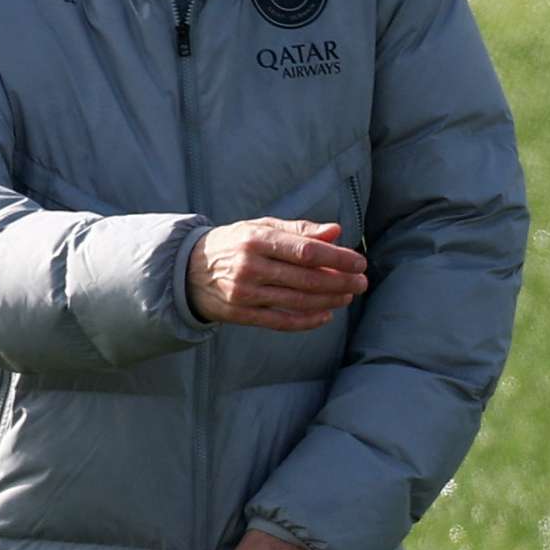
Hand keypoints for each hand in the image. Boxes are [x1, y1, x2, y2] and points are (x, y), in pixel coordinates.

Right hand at [187, 220, 369, 330]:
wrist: (188, 270)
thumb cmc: (234, 244)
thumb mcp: (262, 228)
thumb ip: (299, 230)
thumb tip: (335, 232)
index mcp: (256, 240)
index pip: (305, 251)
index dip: (337, 258)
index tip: (358, 262)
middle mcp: (250, 267)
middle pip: (305, 279)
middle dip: (340, 281)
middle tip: (362, 282)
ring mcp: (245, 294)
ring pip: (297, 301)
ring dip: (329, 300)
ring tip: (348, 295)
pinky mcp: (241, 315)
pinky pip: (280, 321)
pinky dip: (307, 321)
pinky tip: (326, 314)